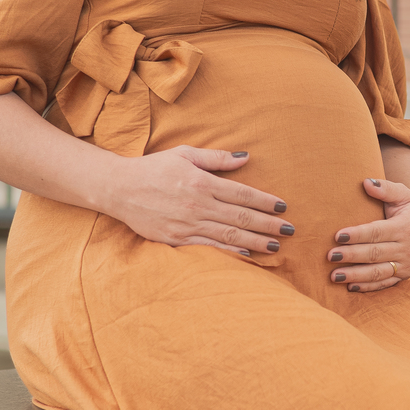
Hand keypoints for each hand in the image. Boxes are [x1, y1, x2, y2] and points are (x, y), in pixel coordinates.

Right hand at [103, 146, 291, 254]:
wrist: (119, 188)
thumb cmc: (153, 168)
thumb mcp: (184, 154)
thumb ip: (216, 158)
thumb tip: (246, 157)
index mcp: (201, 182)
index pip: (242, 194)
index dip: (265, 201)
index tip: (283, 207)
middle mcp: (198, 205)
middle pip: (241, 217)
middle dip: (268, 224)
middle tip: (290, 230)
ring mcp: (187, 224)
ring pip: (229, 234)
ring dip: (255, 240)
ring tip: (275, 245)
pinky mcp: (176, 239)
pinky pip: (208, 247)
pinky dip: (229, 252)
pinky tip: (246, 254)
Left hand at [327, 174, 409, 291]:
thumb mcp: (404, 194)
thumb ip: (385, 188)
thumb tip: (366, 182)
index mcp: (405, 227)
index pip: (377, 232)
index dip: (357, 235)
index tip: (337, 236)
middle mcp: (406, 247)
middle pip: (374, 253)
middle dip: (351, 255)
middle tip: (330, 256)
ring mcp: (406, 264)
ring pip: (378, 272)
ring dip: (356, 275)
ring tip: (334, 275)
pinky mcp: (403, 275)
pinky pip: (385, 283)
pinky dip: (368, 287)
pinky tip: (350, 286)